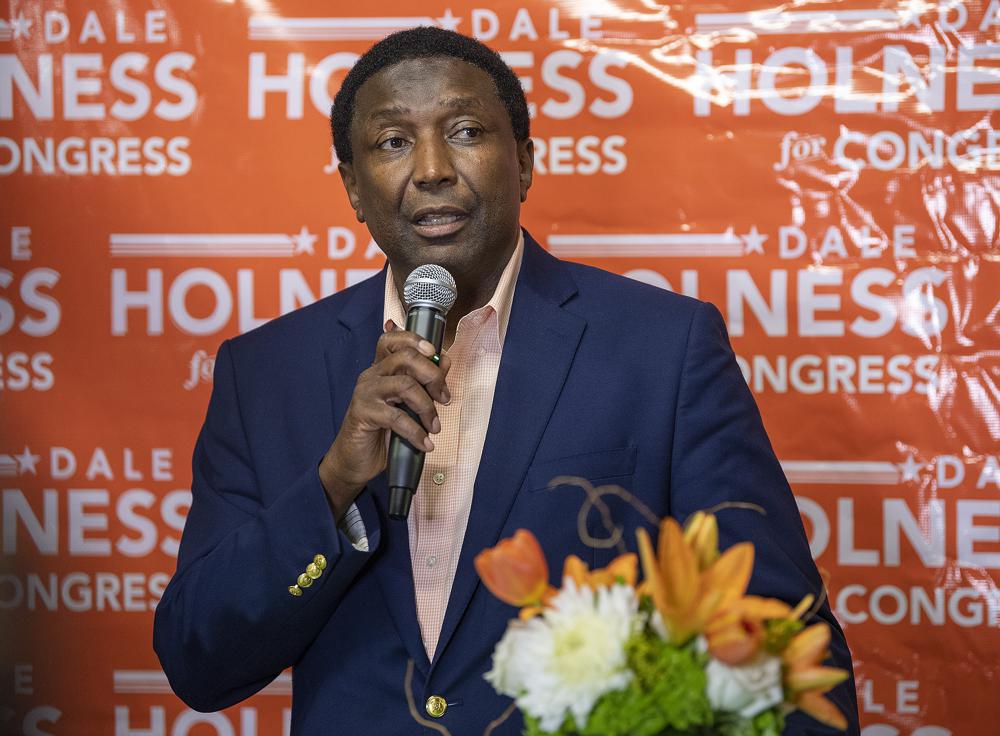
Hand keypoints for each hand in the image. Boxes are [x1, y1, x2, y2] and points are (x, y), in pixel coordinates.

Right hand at [319, 322, 451, 519]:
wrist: (355, 461)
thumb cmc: (382, 432)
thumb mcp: (408, 406)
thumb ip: (423, 383)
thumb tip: (444, 361)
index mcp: (381, 369)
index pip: (393, 339)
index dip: (415, 339)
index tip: (435, 353)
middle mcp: (371, 375)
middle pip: (406, 357)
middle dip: (433, 376)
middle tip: (444, 399)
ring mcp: (365, 393)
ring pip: (405, 385)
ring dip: (427, 408)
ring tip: (434, 427)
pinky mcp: (362, 413)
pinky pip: (397, 417)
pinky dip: (416, 432)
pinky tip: (424, 444)